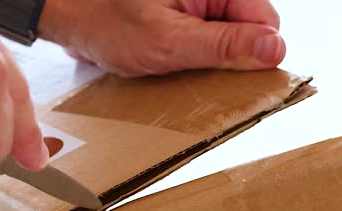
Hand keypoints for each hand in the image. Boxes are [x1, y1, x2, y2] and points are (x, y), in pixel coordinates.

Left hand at [38, 0, 285, 76]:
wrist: (67, 14)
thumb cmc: (104, 21)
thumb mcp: (168, 42)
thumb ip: (224, 46)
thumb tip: (274, 49)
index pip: (265, 19)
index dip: (254, 51)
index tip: (231, 72)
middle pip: (251, 26)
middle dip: (229, 53)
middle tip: (192, 63)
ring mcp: (201, 1)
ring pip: (233, 34)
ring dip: (213, 55)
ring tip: (177, 57)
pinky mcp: (190, 11)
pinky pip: (213, 35)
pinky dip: (200, 53)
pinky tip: (175, 56)